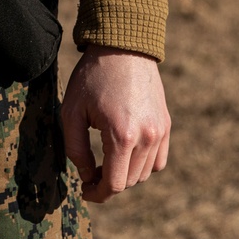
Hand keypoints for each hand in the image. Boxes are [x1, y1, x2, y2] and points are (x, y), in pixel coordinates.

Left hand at [60, 46, 169, 203]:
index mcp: (121, 136)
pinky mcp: (166, 124)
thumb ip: (76, 149)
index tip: (84, 189)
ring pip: (144, 173)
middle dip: (108, 183)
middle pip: (129, 181)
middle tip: (90, 172)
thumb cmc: (93, 76)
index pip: (114, 184)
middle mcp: (146, 137)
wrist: (122, 45)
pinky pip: (158, 160)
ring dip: (125, 174)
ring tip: (106, 161)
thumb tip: (86, 175)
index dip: (97, 193)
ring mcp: (160, 131)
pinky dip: (144, 164)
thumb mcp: (72, 110)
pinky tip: (126, 152)